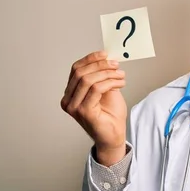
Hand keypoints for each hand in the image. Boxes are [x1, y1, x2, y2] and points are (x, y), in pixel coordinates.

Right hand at [60, 51, 127, 165]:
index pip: (76, 69)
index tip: (105, 54)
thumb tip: (107, 58)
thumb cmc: (109, 115)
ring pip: (88, 80)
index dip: (90, 59)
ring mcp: (74, 107)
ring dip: (107, 73)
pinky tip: (120, 83)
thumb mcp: (106, 90)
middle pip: (80, 73)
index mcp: (70, 93)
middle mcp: (68, 100)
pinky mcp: (84, 112)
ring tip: (121, 75)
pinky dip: (110, 82)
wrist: (114, 136)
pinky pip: (96, 89)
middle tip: (116, 65)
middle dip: (100, 65)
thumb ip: (102, 76)